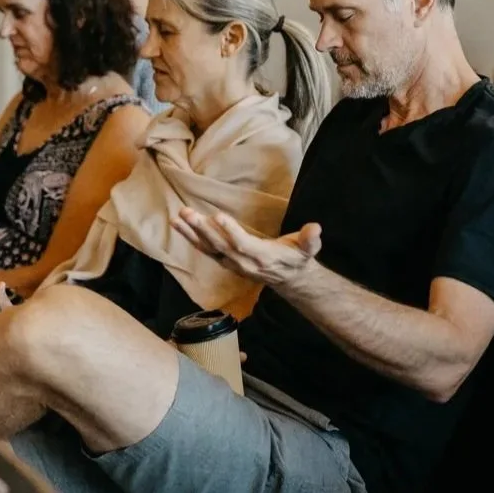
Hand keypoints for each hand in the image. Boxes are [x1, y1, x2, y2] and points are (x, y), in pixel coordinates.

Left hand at [173, 208, 321, 290]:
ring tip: (178, 217)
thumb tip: (316, 228)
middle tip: (188, 213)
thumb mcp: (308, 249)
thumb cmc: (297, 258)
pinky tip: (179, 225)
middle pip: (220, 245)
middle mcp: (243, 261)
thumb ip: (310, 240)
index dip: (231, 232)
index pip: (243, 244)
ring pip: (209, 248)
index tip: (218, 216)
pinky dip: (191, 237)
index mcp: (262, 256)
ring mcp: (232, 262)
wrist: (289, 279)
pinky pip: (205, 249)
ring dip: (192, 233)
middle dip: (203, 229)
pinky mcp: (225, 260)